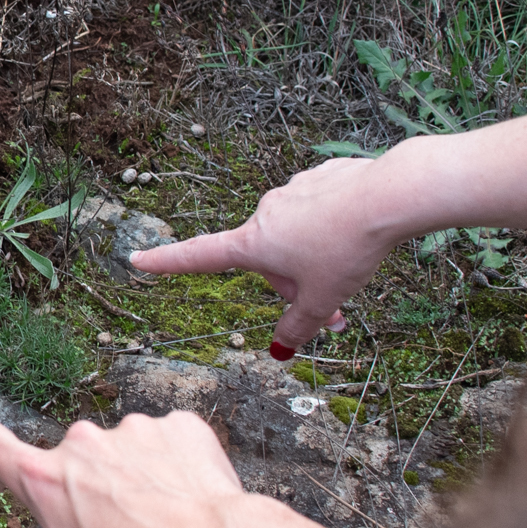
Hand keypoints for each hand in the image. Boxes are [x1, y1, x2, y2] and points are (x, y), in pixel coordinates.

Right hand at [0, 394, 248, 527]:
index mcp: (45, 481)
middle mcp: (80, 444)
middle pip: (80, 466)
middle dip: (99, 491)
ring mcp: (130, 430)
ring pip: (129, 454)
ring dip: (143, 481)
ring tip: (171, 523)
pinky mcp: (178, 425)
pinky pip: (172, 444)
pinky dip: (181, 468)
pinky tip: (195, 500)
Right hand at [129, 156, 384, 356]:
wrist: (389, 195)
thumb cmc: (349, 247)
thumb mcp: (323, 298)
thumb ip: (299, 326)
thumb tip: (282, 349)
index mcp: (254, 243)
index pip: (199, 256)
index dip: (166, 262)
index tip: (137, 259)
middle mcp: (265, 212)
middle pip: (268, 257)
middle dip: (295, 279)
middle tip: (332, 297)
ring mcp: (292, 191)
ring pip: (298, 234)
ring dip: (318, 253)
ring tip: (352, 258)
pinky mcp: (320, 179)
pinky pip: (320, 210)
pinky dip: (335, 224)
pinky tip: (360, 229)